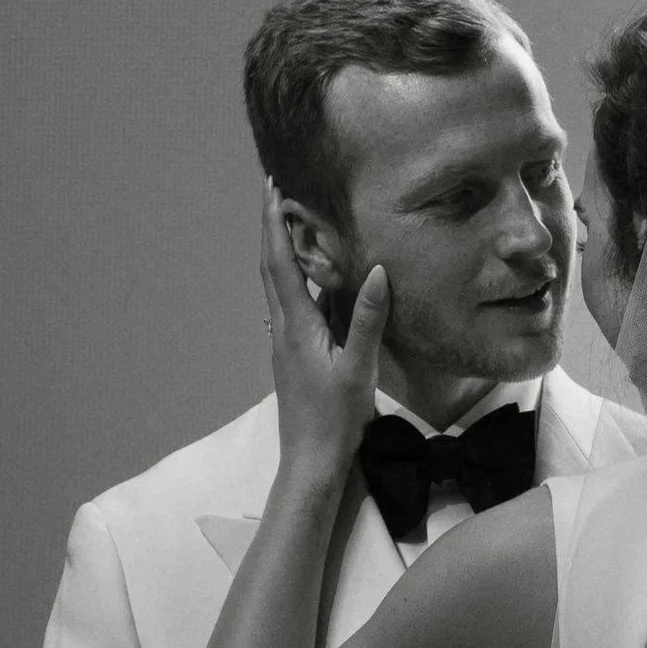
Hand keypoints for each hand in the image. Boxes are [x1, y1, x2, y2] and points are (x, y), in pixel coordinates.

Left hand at [260, 179, 386, 474]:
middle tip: (276, 193)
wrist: (312, 459)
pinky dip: (297, 280)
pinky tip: (315, 280)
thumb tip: (376, 270)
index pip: (280, 262)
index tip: (271, 188)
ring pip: (279, 286)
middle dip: (271, 228)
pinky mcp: (294, 354)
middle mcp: (282, 327)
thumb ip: (366, 318)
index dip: (274, 223)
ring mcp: (285, 341)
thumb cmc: (335, 417)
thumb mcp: (358, 367)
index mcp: (296, 325)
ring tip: (295, 224)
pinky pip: (292, 304)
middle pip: (271, 267)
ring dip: (283, 252)